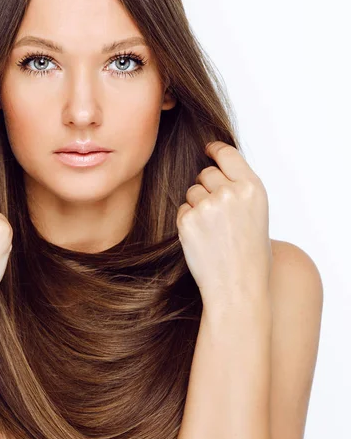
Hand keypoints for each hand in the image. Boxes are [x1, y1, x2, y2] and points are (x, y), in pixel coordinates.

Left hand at [176, 141, 271, 308]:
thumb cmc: (251, 256)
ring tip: (213, 232)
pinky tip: (202, 240)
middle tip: (215, 211)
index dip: (215, 150)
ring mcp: (207, 206)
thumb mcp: (257, 214)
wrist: (239, 289)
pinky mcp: (188, 221)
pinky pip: (182, 210)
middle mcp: (230, 193)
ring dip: (197, 206)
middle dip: (206, 185)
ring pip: (192, 192)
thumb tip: (216, 172)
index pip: (228, 155)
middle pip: (206, 173)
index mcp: (253, 188)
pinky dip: (188, 222)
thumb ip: (240, 190)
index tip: (208, 149)